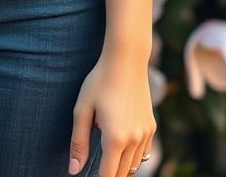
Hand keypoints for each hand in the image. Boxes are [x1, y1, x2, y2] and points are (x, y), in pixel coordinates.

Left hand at [68, 54, 154, 176]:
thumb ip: (79, 142)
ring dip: (121, 165)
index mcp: (115, 138)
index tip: (88, 175)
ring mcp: (145, 134)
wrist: (126, 60)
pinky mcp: (151, 126)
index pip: (107, 175)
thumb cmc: (100, 82)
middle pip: (121, 173)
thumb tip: (74, 170)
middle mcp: (134, 140)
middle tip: (95, 166)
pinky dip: (133, 155)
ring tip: (106, 155)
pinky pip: (143, 152)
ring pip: (134, 165)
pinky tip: (121, 144)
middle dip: (108, 174)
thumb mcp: (82, 109)